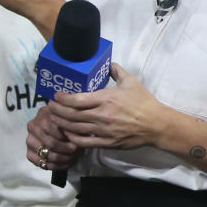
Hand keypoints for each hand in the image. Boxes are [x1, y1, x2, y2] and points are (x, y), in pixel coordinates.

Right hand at [26, 105, 81, 170]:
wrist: (53, 126)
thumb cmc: (64, 121)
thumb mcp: (69, 117)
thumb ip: (72, 124)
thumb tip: (75, 136)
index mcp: (42, 115)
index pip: (56, 129)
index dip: (69, 136)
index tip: (78, 140)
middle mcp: (33, 127)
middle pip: (52, 144)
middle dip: (68, 150)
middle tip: (78, 151)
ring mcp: (30, 141)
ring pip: (49, 156)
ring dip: (65, 159)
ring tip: (75, 157)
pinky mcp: (29, 154)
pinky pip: (44, 164)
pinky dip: (58, 166)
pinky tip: (67, 163)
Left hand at [44, 64, 169, 151]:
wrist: (157, 125)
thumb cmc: (144, 102)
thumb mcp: (131, 82)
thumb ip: (116, 70)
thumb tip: (108, 63)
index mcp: (106, 99)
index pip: (76, 100)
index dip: (62, 98)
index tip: (55, 95)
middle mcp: (102, 115)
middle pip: (71, 114)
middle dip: (56, 110)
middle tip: (49, 106)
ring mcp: (104, 130)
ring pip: (75, 128)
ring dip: (61, 123)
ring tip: (53, 118)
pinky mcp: (107, 143)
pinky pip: (85, 142)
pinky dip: (73, 138)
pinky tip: (67, 133)